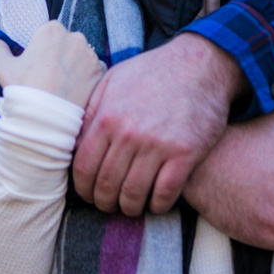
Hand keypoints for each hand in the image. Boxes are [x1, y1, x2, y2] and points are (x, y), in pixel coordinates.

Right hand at [0, 21, 104, 108]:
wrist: (44, 118)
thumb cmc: (23, 90)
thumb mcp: (4, 68)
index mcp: (51, 29)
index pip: (49, 33)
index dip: (44, 49)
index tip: (39, 65)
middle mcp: (74, 36)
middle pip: (68, 43)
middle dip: (62, 55)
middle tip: (50, 76)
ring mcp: (90, 54)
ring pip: (82, 56)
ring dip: (76, 66)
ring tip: (63, 85)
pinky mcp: (100, 71)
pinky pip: (95, 71)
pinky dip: (88, 78)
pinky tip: (76, 90)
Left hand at [72, 33, 242, 216]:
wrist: (199, 65)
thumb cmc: (153, 72)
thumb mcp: (113, 81)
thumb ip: (92, 111)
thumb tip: (74, 141)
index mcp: (107, 118)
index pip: (84, 168)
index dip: (84, 189)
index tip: (90, 195)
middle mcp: (129, 134)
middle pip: (107, 185)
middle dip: (105, 202)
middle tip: (109, 205)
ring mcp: (158, 146)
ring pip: (134, 194)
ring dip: (130, 208)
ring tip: (131, 207)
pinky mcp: (185, 154)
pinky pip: (165, 193)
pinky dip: (157, 205)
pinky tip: (156, 203)